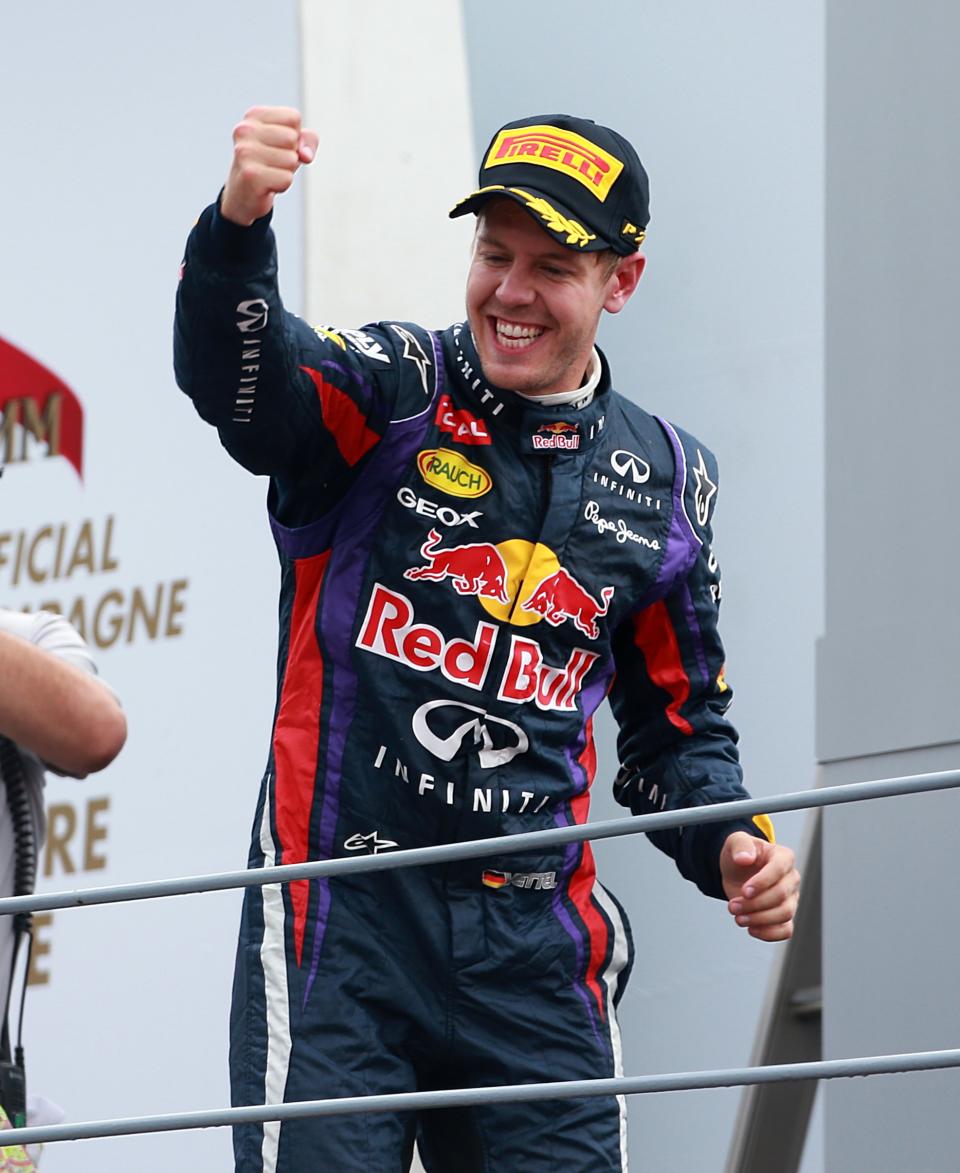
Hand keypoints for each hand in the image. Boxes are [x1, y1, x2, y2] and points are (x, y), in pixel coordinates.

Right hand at [220, 106, 318, 225]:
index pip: (293, 117)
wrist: (244, 195)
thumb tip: (306, 155)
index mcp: (253, 116)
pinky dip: (282, 185)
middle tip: (273, 162)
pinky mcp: (251, 175)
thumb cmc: (270, 164)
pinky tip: (267, 185)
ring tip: (269, 173)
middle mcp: (245, 130)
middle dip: (291, 154)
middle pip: (292, 138)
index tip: (278, 145)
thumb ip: (308, 140)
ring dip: (286, 171)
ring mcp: (246, 152)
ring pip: (291, 159)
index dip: (295, 136)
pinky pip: (287, 179)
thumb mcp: (291, 145)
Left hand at [720, 831, 799, 941]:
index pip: (779, 870)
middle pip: (781, 896)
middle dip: (755, 904)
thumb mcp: (735, 842)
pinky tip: (751, 929)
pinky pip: (786, 930)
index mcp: (783, 857)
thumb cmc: (740, 854)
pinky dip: (769, 934)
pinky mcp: (785, 916)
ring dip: (759, 920)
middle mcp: (791, 878)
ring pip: (785, 915)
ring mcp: (791, 899)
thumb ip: (740, 845)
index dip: (762, 883)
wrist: (736, 872)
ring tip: (738, 917)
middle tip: (733, 906)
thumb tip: (745, 858)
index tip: (744, 891)